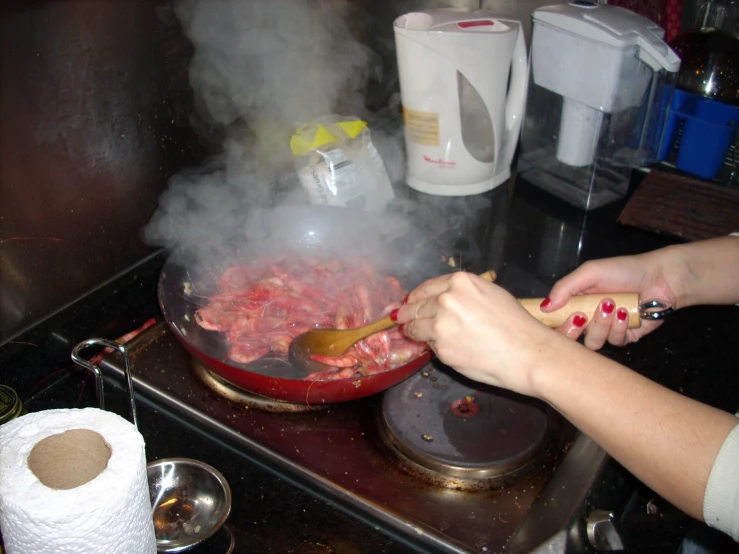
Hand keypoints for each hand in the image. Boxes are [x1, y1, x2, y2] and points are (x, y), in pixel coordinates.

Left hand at [395, 272, 560, 395]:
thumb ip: (462, 295)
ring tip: (412, 334)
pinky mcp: (441, 348)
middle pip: (415, 307)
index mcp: (459, 282)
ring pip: (415, 327)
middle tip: (398, 319)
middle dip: (405, 314)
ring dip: (413, 331)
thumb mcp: (489, 294)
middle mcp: (446, 299)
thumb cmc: (515, 324)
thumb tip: (439, 301)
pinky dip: (432, 347)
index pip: (426, 288)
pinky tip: (445, 348)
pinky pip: (430, 346)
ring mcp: (440, 324)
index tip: (408, 302)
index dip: (415, 297)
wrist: (526, 353)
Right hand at [544, 250, 679, 349]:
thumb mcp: (590, 272)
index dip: (551, 324)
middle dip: (572, 330)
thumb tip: (543, 307)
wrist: (660, 278)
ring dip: (600, 325)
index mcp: (575, 303)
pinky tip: (625, 312)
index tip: (553, 318)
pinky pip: (614, 342)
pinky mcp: (625, 337)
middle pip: (568, 339)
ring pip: (592, 342)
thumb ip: (565, 288)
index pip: (555, 320)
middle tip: (580, 316)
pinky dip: (618, 327)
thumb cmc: (623, 271)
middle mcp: (587, 319)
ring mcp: (606, 330)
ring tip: (611, 306)